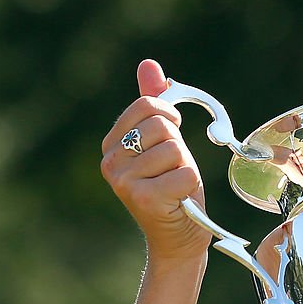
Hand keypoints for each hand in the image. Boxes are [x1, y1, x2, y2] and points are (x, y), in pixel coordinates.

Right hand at [100, 59, 210, 259]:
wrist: (179, 238)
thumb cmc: (174, 190)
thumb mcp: (166, 143)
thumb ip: (155, 106)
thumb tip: (149, 64)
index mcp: (112, 144)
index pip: (148, 105)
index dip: (170, 118)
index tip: (173, 139)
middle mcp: (110, 161)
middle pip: (163, 125)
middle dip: (179, 147)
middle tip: (173, 171)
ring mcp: (124, 181)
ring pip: (176, 149)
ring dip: (185, 167)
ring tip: (175, 186)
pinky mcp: (145, 198)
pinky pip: (186, 173)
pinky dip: (192, 185)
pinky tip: (180, 199)